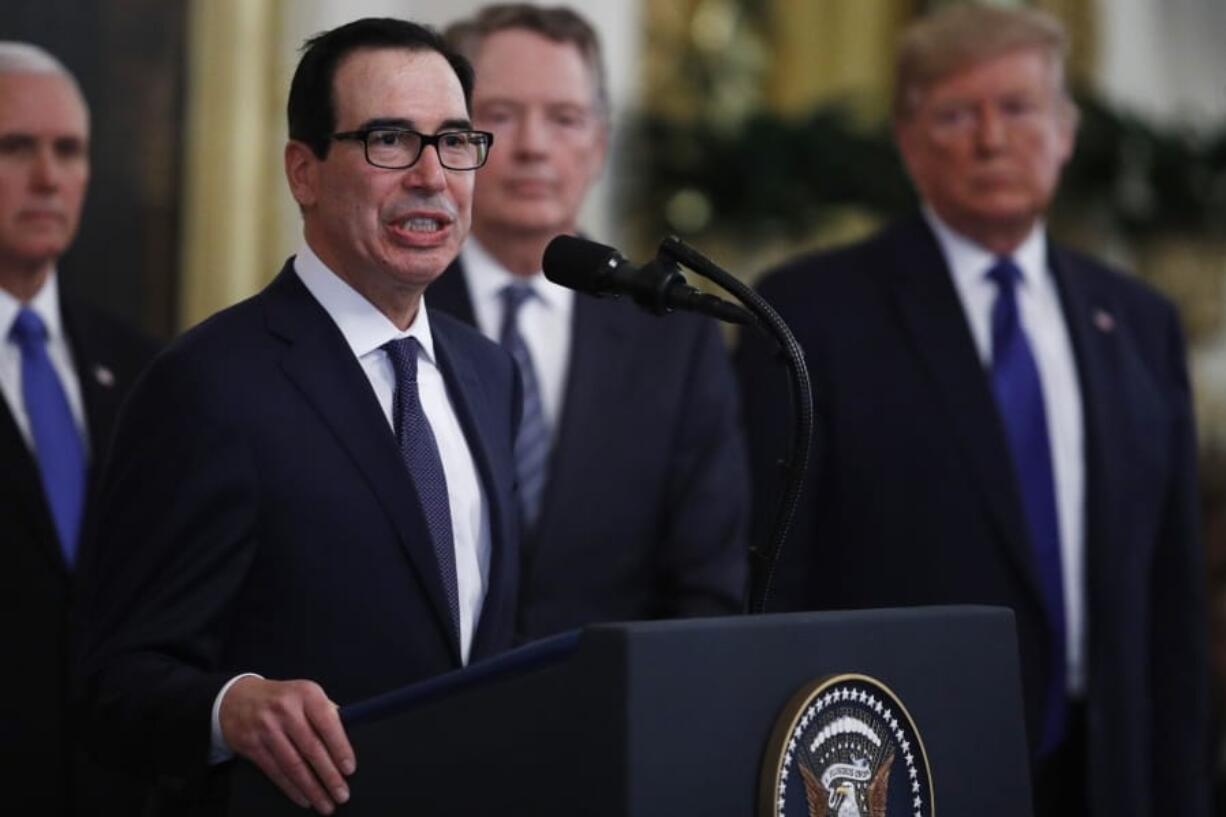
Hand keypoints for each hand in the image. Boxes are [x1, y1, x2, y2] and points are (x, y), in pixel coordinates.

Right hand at [219, 676, 355, 813]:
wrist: (236, 698)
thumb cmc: (281, 698)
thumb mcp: (305, 693)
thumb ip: (326, 712)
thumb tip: (345, 741)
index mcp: (306, 693)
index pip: (328, 724)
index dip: (340, 749)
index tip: (349, 769)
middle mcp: (286, 709)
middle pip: (312, 748)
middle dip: (329, 775)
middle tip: (341, 793)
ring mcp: (267, 727)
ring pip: (293, 765)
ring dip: (312, 788)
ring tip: (326, 803)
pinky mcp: (252, 744)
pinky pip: (275, 771)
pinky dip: (292, 788)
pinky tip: (304, 798)